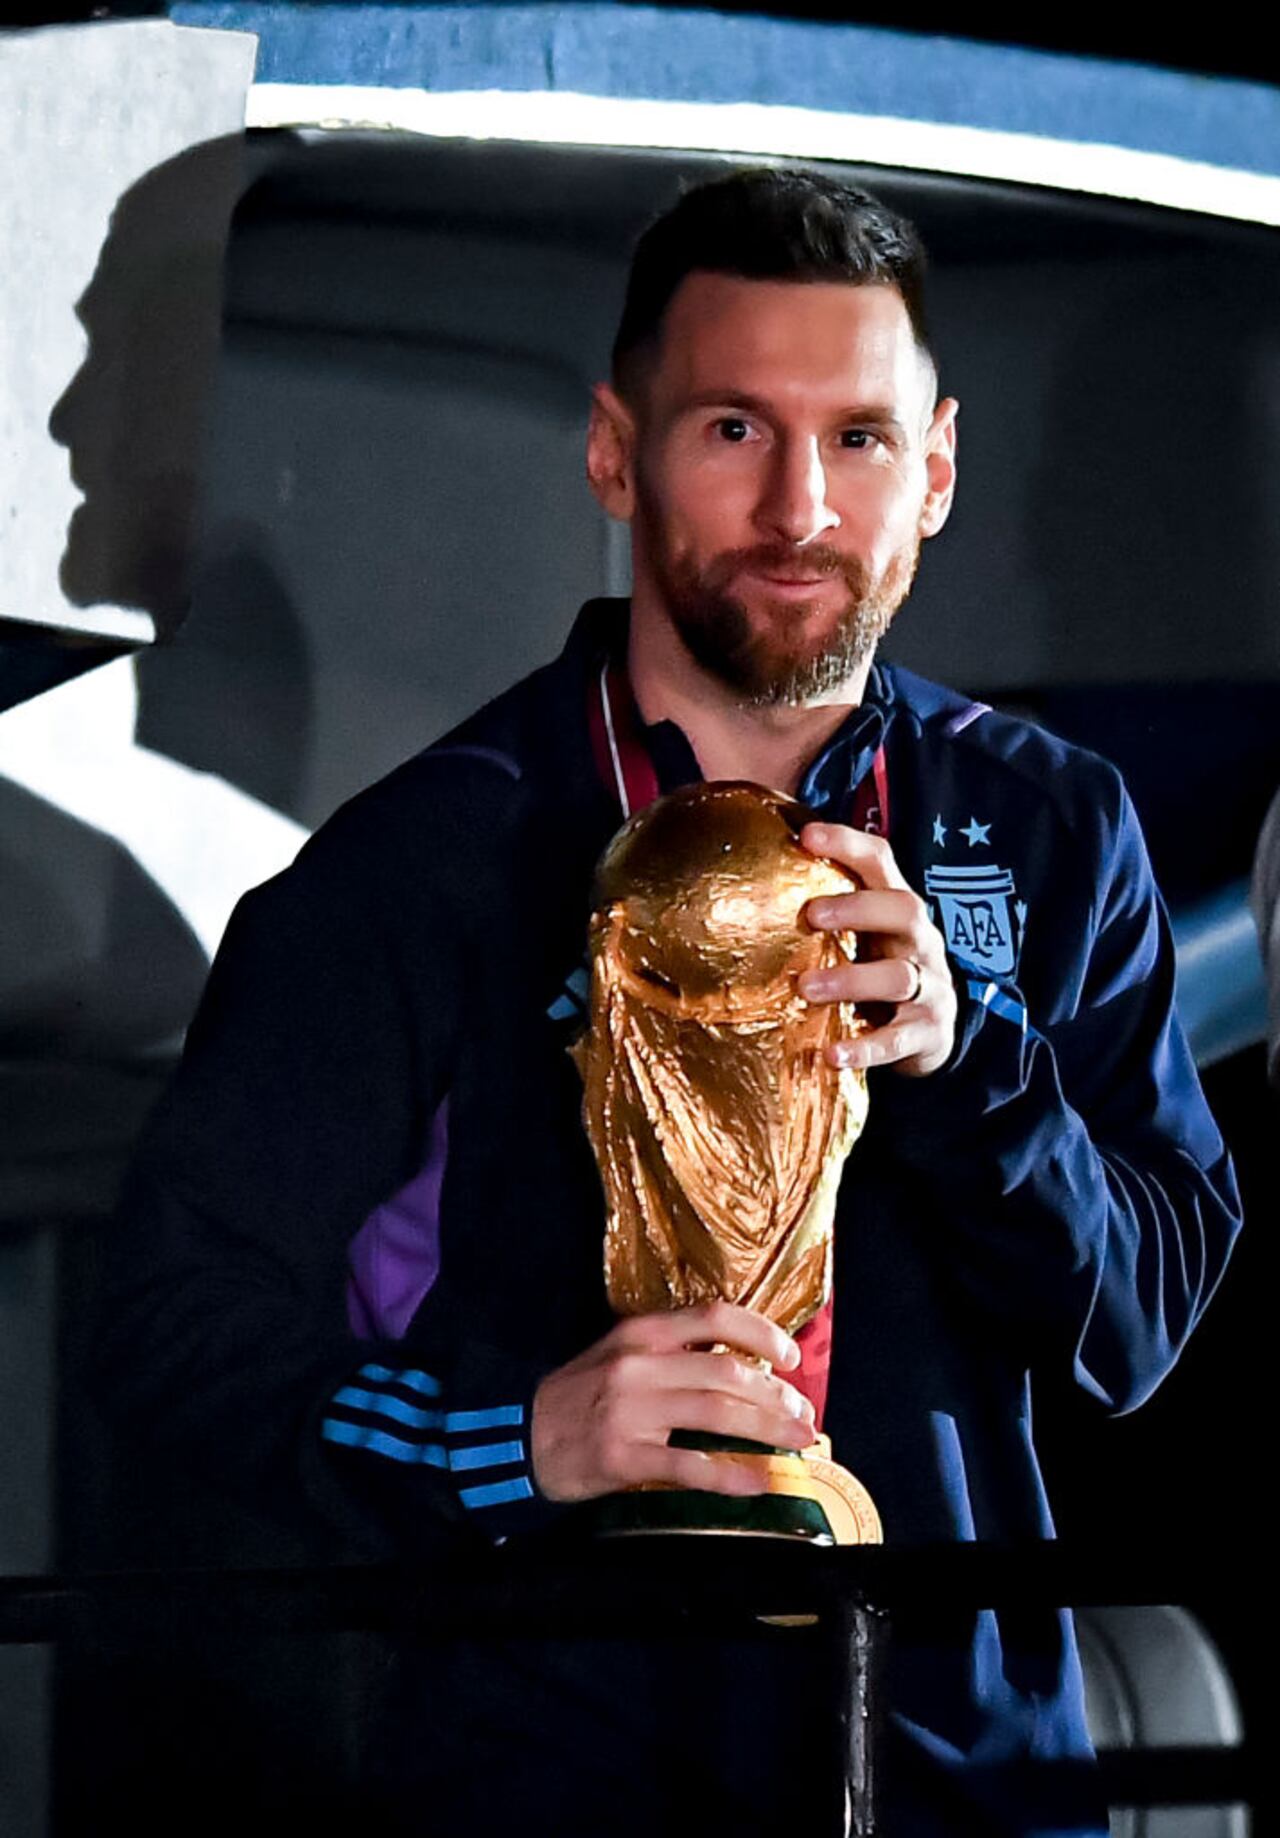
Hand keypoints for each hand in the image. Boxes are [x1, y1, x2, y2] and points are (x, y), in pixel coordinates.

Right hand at [530, 1301, 816, 1502]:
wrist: (520, 1437)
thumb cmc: (581, 1395)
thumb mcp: (620, 1353)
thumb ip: (672, 1351)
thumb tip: (741, 1362)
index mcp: (642, 1333)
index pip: (715, 1317)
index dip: (762, 1334)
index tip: (791, 1357)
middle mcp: (639, 1365)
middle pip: (727, 1372)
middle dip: (776, 1396)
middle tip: (803, 1415)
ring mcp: (631, 1412)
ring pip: (717, 1416)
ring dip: (767, 1431)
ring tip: (797, 1443)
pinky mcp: (624, 1458)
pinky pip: (690, 1467)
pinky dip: (732, 1475)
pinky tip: (759, 1481)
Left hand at [798, 821, 956, 1077]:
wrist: (928, 1033)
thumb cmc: (877, 971)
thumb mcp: (860, 937)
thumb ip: (825, 915)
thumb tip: (748, 884)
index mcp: (897, 909)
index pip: (881, 863)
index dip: (848, 844)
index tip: (807, 835)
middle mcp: (919, 941)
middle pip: (904, 910)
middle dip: (858, 908)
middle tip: (811, 914)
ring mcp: (929, 986)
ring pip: (898, 976)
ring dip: (851, 980)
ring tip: (805, 989)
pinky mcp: (927, 1031)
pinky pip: (898, 1040)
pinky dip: (866, 1048)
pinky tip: (832, 1055)